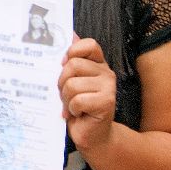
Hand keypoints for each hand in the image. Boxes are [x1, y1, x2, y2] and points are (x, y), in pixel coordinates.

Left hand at [58, 35, 116, 151]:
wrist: (93, 136)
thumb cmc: (78, 107)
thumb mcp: (71, 81)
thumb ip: (71, 60)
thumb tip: (70, 33)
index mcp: (97, 64)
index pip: (89, 44)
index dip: (72, 51)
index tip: (63, 63)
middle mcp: (106, 72)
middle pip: (73, 65)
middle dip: (62, 81)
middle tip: (66, 94)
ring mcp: (108, 87)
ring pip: (72, 84)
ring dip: (66, 98)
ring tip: (73, 106)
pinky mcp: (107, 102)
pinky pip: (78, 100)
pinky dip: (72, 109)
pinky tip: (79, 114)